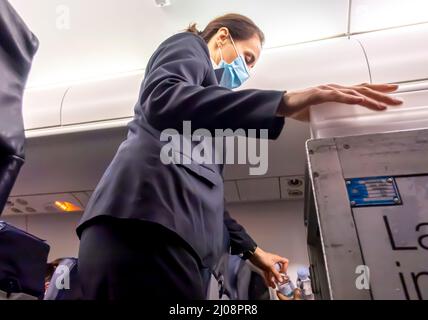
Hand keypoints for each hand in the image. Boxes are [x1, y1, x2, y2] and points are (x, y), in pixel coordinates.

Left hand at [248, 247, 288, 287]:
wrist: (253, 255)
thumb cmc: (262, 256)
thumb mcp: (271, 266)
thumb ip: (276, 273)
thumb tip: (280, 279)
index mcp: (277, 259)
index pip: (285, 262)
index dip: (285, 267)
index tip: (283, 273)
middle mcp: (273, 262)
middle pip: (278, 270)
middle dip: (278, 277)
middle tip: (278, 282)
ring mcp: (269, 265)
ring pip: (272, 273)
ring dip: (273, 280)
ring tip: (273, 286)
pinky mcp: (264, 267)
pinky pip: (267, 274)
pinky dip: (267, 279)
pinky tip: (268, 283)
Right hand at [277, 83, 402, 121]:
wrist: (283, 104)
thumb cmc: (300, 107)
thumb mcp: (322, 111)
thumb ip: (332, 113)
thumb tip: (341, 123)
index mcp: (336, 92)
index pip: (361, 89)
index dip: (378, 90)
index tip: (392, 92)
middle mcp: (334, 88)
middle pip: (362, 89)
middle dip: (381, 94)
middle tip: (396, 99)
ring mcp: (327, 90)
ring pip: (352, 92)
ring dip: (369, 98)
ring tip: (381, 104)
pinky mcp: (318, 94)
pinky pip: (335, 96)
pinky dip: (348, 97)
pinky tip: (358, 100)